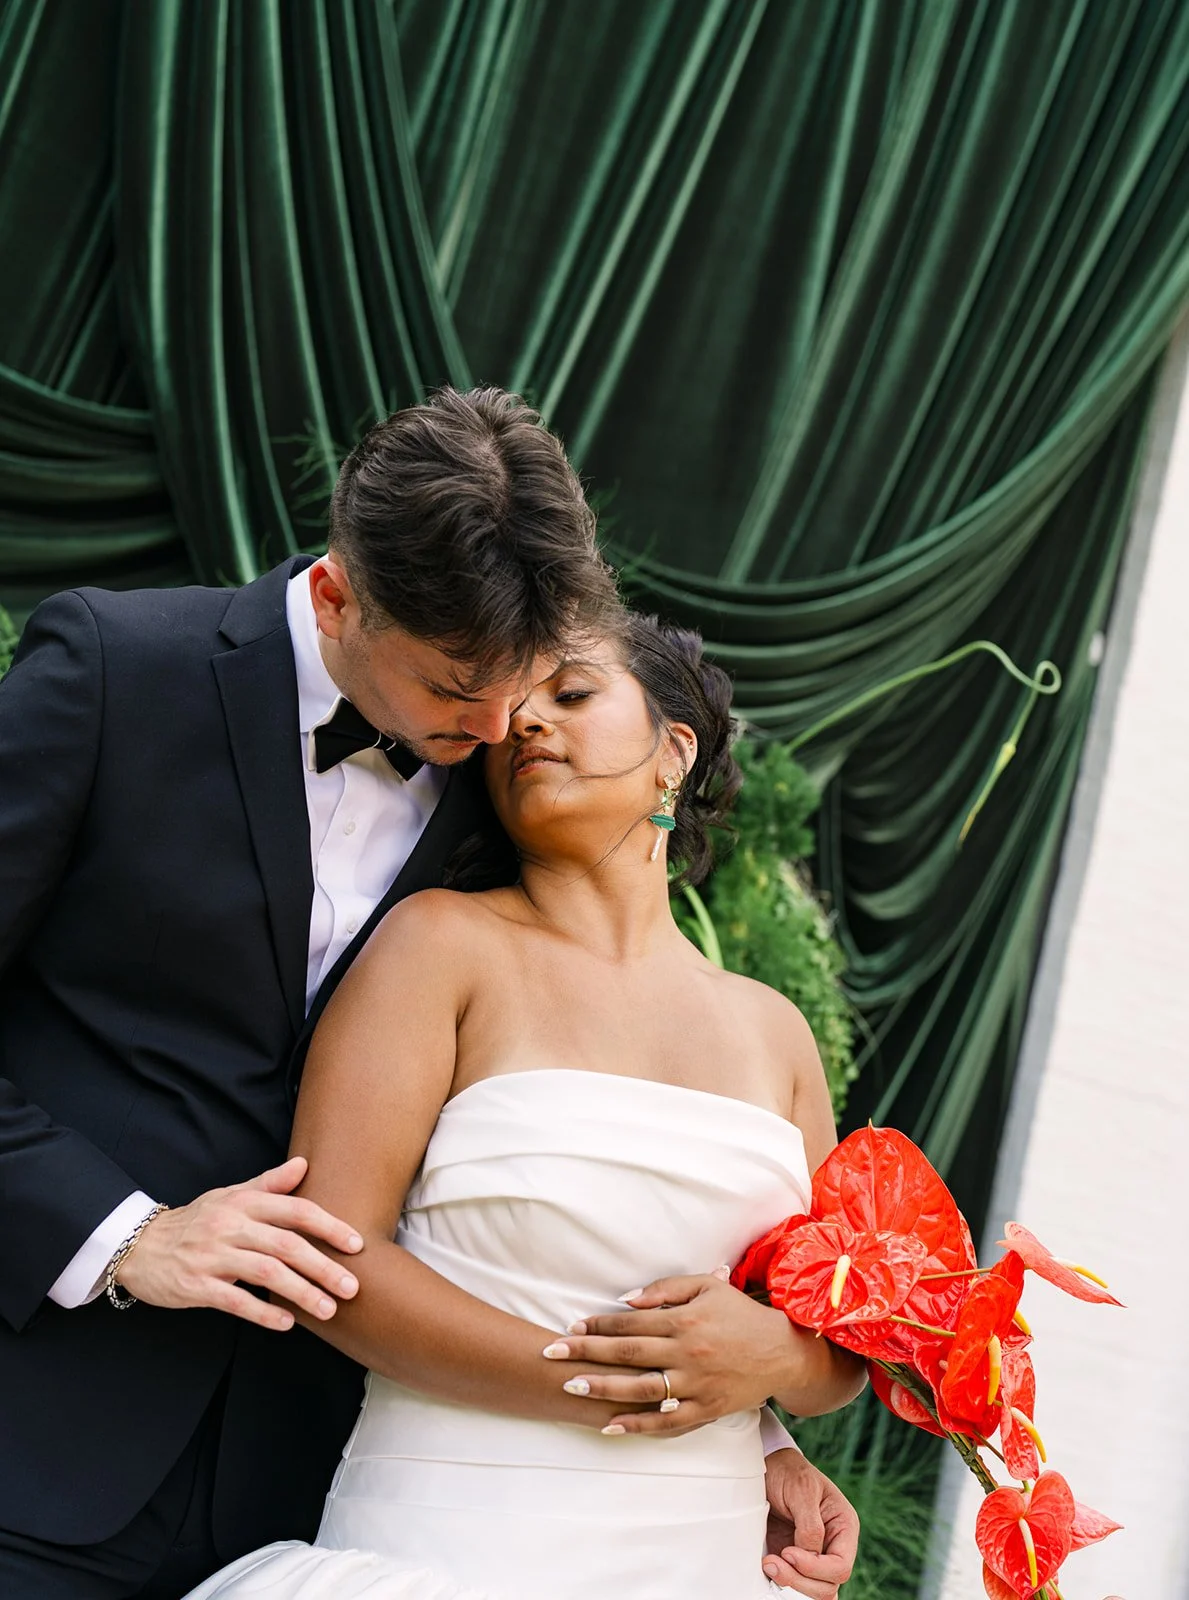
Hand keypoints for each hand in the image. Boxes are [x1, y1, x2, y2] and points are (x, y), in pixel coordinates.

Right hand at [115, 1156, 363, 1330]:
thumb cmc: (195, 1220)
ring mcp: (213, 1256)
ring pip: (267, 1273)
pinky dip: (263, 1312)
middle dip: (324, 1267)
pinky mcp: (197, 1285)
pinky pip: (236, 1300)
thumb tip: (304, 1165)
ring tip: (328, 1310)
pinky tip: (287, 1322)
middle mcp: (231, 1225)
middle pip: (287, 1245)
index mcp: (244, 1202)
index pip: (296, 1210)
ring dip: (302, 1292)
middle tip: (352, 1287)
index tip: (356, 1245)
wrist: (140, 1245)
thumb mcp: (230, 1195)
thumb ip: (269, 1184)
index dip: (329, 1227)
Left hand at [543, 1273, 801, 1435]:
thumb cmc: (739, 1314)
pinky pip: (667, 1422)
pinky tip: (610, 1426)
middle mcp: (687, 1351)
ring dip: (603, 1387)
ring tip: (571, 1386)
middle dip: (586, 1351)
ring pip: (641, 1388)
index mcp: (685, 1319)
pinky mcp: (706, 1409)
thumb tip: (625, 1299)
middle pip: (627, 1352)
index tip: (570, 1325)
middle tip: (551, 1352)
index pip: (631, 1322)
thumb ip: (665, 1290)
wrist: (782, 1351)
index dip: (598, 1323)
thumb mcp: (706, 1287)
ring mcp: (696, 1383)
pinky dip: (638, 1426)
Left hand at [760, 1449, 857, 1596]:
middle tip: (772, 1562)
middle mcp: (833, 1545)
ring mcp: (814, 1555)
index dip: (816, 1568)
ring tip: (768, 1563)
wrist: (768, 1466)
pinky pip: (796, 1584)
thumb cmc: (789, 1472)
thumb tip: (810, 1556)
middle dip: (800, 1579)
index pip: (841, 1565)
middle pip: (828, 1585)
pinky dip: (783, 1582)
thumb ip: (810, 1526)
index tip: (788, 1552)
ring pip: (813, 1590)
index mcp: (843, 1527)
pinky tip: (769, 1568)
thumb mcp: (802, 1490)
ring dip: (790, 1583)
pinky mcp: (794, 1560)